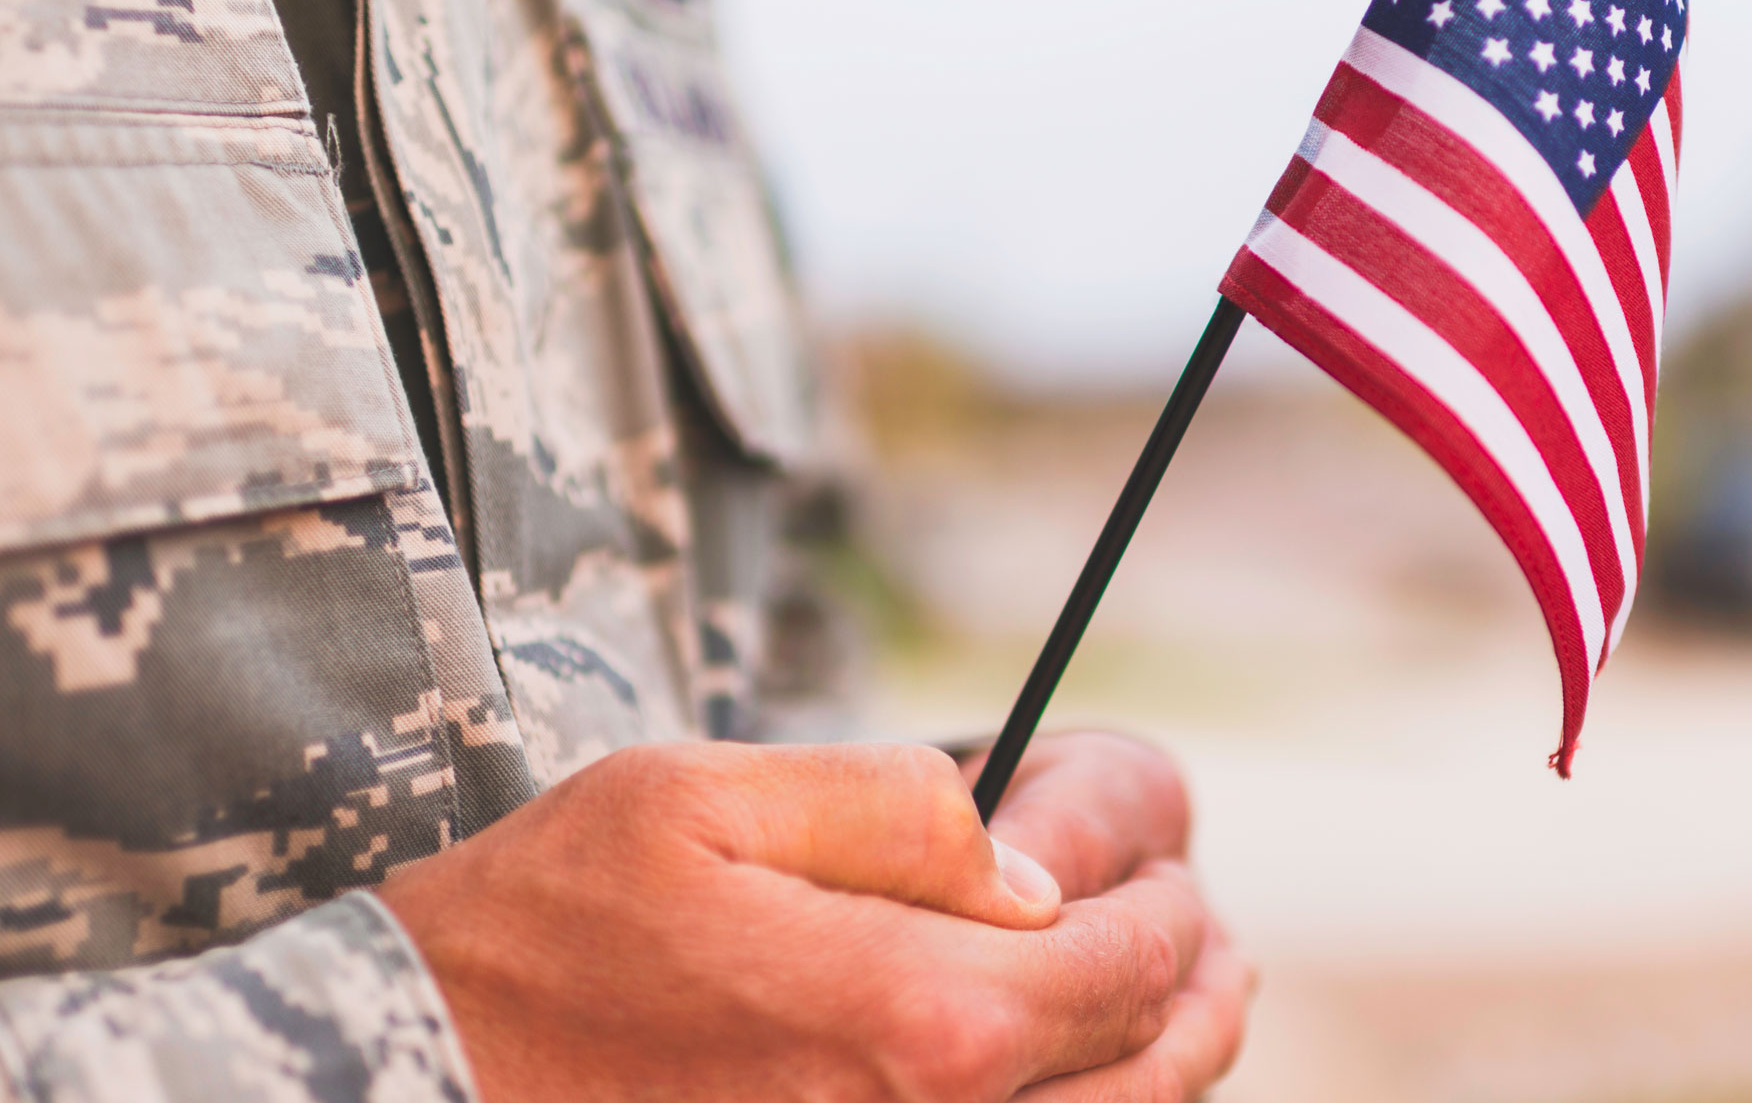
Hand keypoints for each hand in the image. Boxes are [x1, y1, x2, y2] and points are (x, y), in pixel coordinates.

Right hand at [377, 741, 1229, 1101]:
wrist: (414, 1073)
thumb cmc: (546, 931)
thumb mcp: (705, 800)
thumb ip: (897, 814)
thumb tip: (1029, 878)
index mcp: (916, 1021)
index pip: (1118, 963)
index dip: (1167, 904)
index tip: (1174, 862)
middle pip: (1143, 1074)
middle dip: (1196, 991)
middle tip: (1214, 942)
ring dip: (1164, 1071)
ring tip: (1188, 1009)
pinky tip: (1076, 1078)